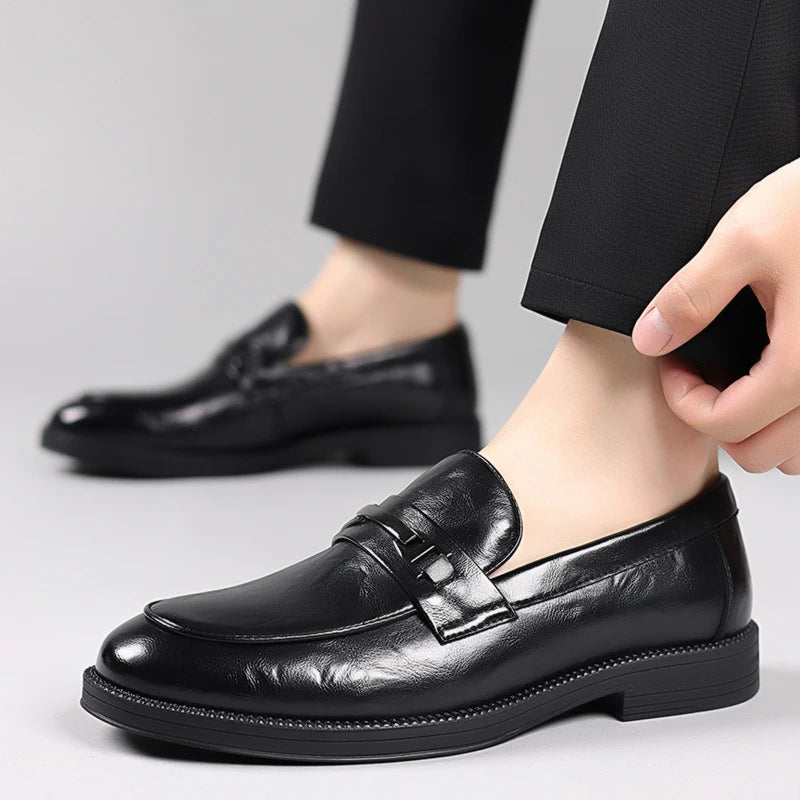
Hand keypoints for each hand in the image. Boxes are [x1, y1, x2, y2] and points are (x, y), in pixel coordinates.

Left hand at [631, 157, 799, 474]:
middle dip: (718, 419)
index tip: (673, 364)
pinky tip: (771, 368)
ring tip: (738, 372)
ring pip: (798, 448)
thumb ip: (691, 296)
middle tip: (700, 370)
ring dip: (760, 426)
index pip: (727, 425)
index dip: (683, 401)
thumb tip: (651, 339)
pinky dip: (790, 414)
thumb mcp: (743, 239)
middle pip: (763, 453)